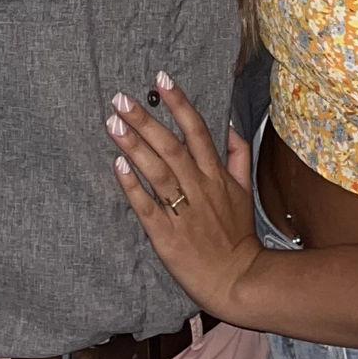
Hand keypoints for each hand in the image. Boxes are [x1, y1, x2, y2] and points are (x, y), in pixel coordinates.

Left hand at [107, 73, 266, 322]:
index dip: (179, 103)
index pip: (197, 130)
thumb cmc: (238, 234)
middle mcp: (199, 187)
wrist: (238, 278)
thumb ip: (239, 156)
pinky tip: (117, 166)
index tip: (160, 79)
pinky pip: (147, 206)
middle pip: (171, 147)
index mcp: (216, 175)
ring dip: (134, 146)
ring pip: (157, 172)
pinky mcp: (166, 234)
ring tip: (112, 124)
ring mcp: (182, 211)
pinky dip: (132, 186)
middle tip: (120, 99)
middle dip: (145, 120)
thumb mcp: (245, 190)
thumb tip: (230, 126)